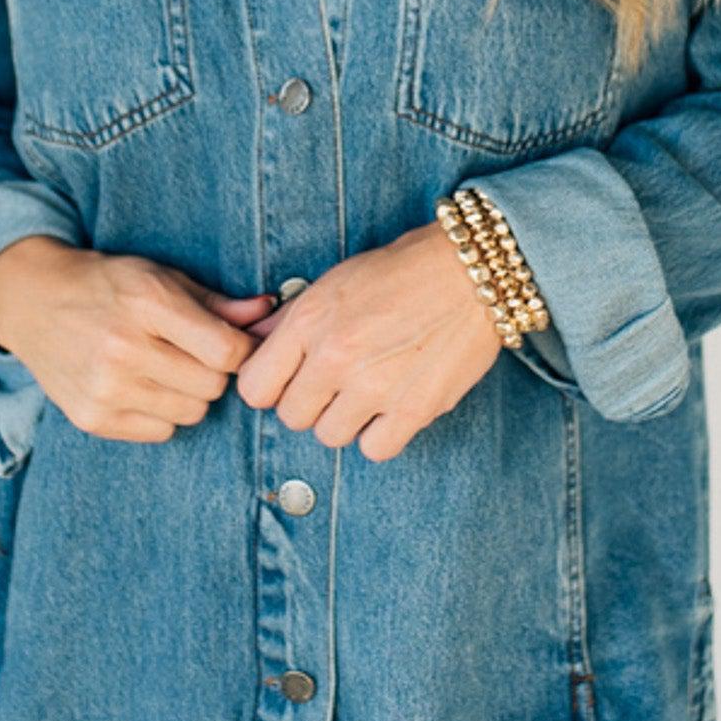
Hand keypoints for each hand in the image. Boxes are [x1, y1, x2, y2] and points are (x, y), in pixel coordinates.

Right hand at [0, 236, 272, 446]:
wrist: (35, 302)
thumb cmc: (109, 285)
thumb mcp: (162, 277)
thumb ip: (219, 302)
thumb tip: (270, 314)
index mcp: (146, 303)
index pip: (226, 351)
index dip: (242, 350)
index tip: (234, 343)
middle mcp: (123, 348)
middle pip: (213, 386)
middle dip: (215, 371)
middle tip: (196, 354)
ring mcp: (104, 388)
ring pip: (192, 414)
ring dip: (191, 395)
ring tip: (169, 368)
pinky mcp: (91, 418)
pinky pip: (161, 432)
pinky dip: (162, 414)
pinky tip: (143, 386)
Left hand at [233, 221, 504, 461]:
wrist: (469, 271)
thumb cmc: (399, 271)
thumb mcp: (333, 281)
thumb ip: (287, 319)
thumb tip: (250, 342)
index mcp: (308, 322)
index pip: (254, 388)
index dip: (270, 386)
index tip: (290, 378)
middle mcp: (335, 358)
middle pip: (292, 417)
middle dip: (309, 402)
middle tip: (335, 381)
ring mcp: (374, 387)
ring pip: (330, 435)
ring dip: (344, 419)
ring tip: (368, 389)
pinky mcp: (414, 409)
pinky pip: (374, 449)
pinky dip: (380, 434)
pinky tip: (390, 407)